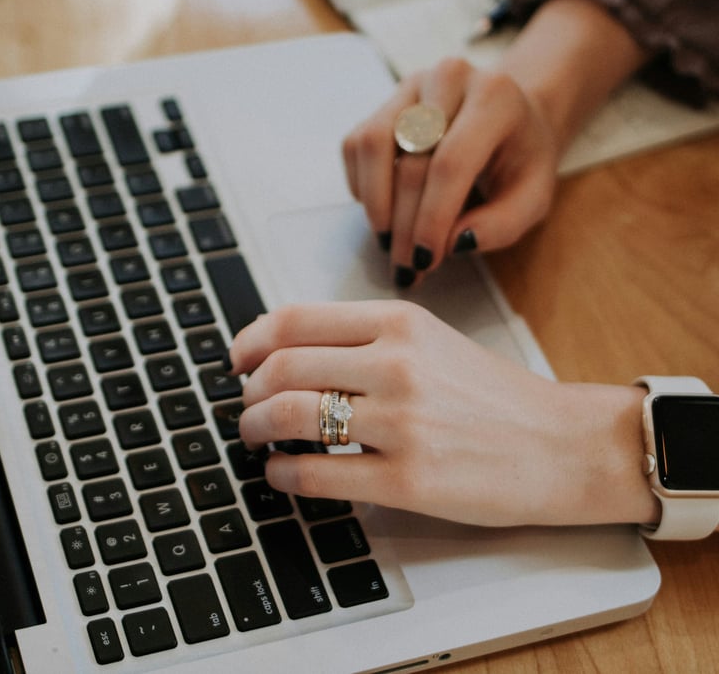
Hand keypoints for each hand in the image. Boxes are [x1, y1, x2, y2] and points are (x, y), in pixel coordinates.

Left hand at [228, 300, 657, 527]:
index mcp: (400, 322)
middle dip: (248, 390)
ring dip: (255, 428)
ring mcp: (402, 423)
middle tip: (245, 405)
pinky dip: (282, 474)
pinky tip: (281, 474)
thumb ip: (367, 339)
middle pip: (282, 367)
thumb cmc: (497, 395)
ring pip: (290, 416)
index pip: (296, 318)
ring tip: (255, 437)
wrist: (562, 444)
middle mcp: (397, 364)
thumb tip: (292, 353)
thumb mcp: (433, 341)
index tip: (238, 358)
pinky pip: (316, 473)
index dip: (251, 339)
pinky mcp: (407, 480)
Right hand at [342, 57, 559, 285]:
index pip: (451, 163)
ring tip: (389, 241)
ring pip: (372, 146)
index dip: (432, 218)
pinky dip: (362, 186)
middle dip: (404, 225)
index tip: (425, 260)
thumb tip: (454, 243)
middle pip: (410, 161)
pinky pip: (356, 145)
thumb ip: (502, 225)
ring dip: (375, 204)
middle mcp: (449, 79)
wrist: (510, 116)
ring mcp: (411, 86)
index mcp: (495, 98)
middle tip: (406, 266)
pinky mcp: (384, 101)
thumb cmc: (520, 160)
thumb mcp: (532, 198)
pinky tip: (384, 210)